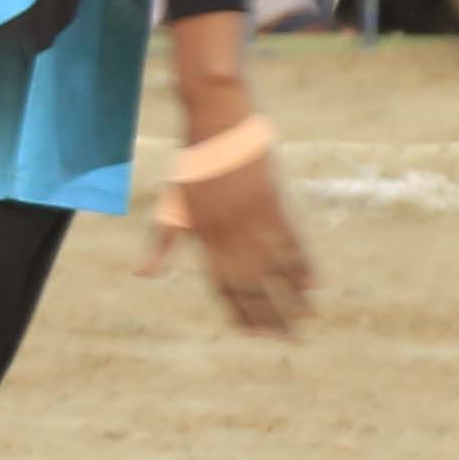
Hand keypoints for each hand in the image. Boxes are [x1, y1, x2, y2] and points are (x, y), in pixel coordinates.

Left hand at [139, 143, 312, 336]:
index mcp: (203, 236)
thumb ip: (162, 243)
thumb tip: (142, 275)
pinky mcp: (274, 201)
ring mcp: (253, 217)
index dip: (239, 311)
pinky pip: (293, 241)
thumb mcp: (171, 203)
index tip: (254, 333)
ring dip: (293, 298)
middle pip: (252, 284)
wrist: (216, 117)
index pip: (222, 286)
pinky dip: (305, 265)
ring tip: (306, 321)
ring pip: (276, 269)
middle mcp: (229, 232)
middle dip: (270, 315)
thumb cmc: (192, 163)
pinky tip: (316, 285)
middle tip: (288, 341)